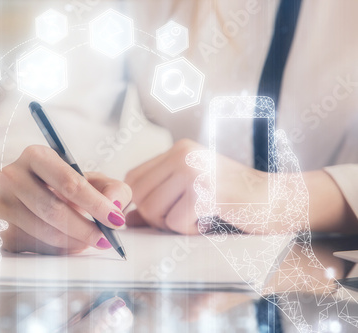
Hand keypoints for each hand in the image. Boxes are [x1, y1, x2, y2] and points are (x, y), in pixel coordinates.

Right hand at [0, 145, 131, 253]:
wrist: (25, 197)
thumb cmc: (65, 188)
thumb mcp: (93, 182)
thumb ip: (113, 189)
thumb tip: (114, 205)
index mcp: (37, 156)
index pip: (69, 182)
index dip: (95, 204)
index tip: (115, 220)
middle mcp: (13, 176)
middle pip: (53, 209)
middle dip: (84, 229)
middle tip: (105, 240)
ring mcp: (1, 202)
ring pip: (41, 230)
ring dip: (71, 242)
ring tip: (88, 241)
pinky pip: (31, 245)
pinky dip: (56, 249)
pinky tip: (68, 244)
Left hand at [124, 139, 268, 234]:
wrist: (279, 200)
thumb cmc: (234, 200)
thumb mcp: (191, 194)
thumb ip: (158, 201)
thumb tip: (125, 219)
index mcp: (178, 150)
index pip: (133, 179)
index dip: (139, 203)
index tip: (160, 215)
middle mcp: (184, 154)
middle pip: (139, 197)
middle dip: (156, 218)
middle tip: (185, 218)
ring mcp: (195, 170)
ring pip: (153, 211)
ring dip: (174, 225)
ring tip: (201, 217)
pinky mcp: (207, 192)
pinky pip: (176, 223)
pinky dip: (192, 231)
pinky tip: (213, 219)